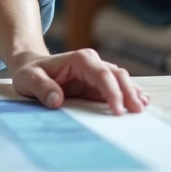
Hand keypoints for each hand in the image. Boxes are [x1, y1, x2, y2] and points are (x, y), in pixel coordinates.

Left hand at [9, 48, 149, 114]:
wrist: (30, 67)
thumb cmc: (30, 72)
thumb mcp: (28, 79)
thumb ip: (41, 87)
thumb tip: (55, 100)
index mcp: (78, 59)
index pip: (101, 73)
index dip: (112, 91)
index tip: (117, 110)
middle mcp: (91, 62)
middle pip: (116, 74)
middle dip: (128, 92)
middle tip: (136, 112)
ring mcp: (96, 71)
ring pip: (120, 79)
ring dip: (132, 93)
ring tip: (142, 108)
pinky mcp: (97, 82)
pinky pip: (117, 86)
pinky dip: (128, 93)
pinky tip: (140, 101)